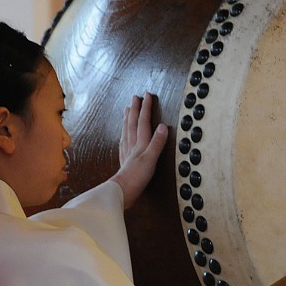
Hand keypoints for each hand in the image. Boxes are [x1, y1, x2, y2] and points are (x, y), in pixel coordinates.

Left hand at [110, 93, 167, 208]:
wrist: (122, 190)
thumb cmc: (137, 176)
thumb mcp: (151, 159)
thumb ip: (157, 142)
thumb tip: (163, 126)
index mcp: (140, 143)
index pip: (143, 121)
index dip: (146, 108)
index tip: (147, 96)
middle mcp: (132, 144)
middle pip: (133, 123)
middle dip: (135, 109)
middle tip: (135, 97)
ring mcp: (127, 151)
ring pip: (126, 130)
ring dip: (128, 119)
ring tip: (127, 110)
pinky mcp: (124, 159)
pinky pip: (123, 141)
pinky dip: (124, 134)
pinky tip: (123, 135)